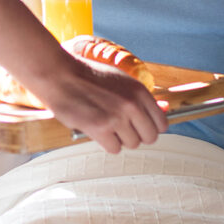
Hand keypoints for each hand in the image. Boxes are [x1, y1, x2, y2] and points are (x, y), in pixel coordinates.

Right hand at [28, 58, 164, 153]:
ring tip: (105, 125)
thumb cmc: (86, 75)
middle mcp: (132, 105)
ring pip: (132, 144)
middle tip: (121, 128)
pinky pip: (114, 149)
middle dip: (137, 135)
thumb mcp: (119, 79)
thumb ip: (140, 96)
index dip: (150, 127)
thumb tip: (164, 108)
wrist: (59, 74)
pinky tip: (97, 130)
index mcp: (139, 91)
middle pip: (150, 137)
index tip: (140, 126)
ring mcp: (117, 117)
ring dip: (119, 139)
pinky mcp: (100, 128)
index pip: (162, 123)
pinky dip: (106, 143)